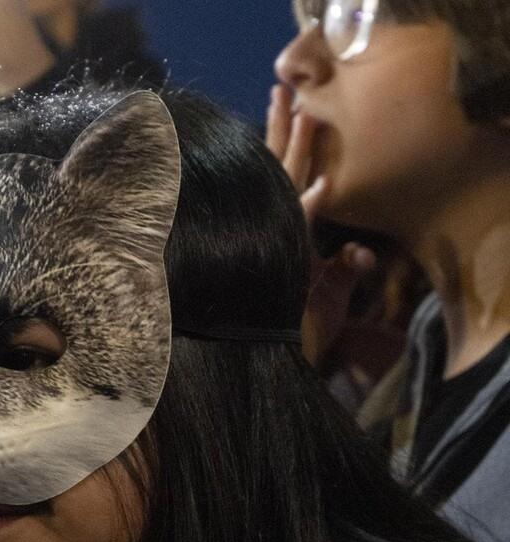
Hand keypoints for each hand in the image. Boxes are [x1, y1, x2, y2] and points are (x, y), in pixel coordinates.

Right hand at [267, 84, 375, 365]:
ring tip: (307, 116)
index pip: (275, 177)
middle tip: (285, 91)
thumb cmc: (294, 331)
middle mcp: (273, 228)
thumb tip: (361, 252)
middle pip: (277, 169)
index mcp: (277, 230)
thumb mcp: (327, 293)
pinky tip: (324, 183)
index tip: (282, 107)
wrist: (268, 361)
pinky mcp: (286, 262)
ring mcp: (277, 241)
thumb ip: (344, 268)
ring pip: (286, 187)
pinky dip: (312, 206)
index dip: (279, 142)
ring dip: (297, 153)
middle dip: (283, 130)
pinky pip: (300, 228)